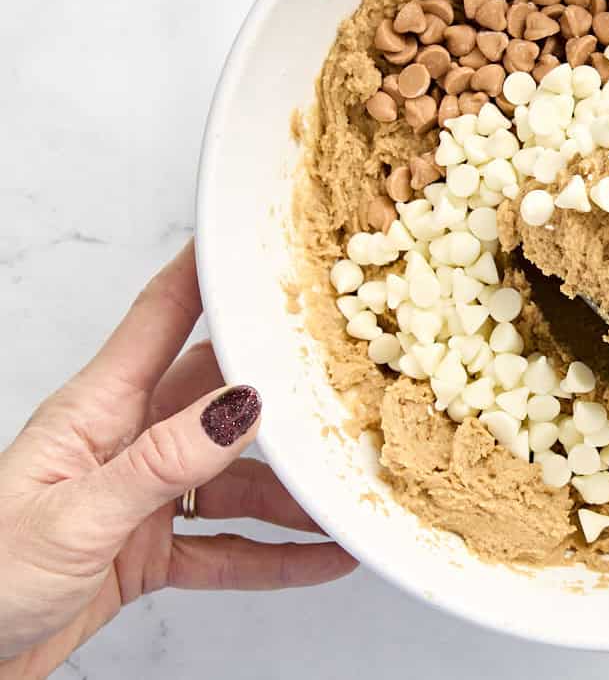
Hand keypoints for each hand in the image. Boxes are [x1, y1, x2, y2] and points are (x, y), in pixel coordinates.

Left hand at [0, 242, 356, 677]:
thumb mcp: (74, 516)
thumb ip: (161, 463)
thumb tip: (239, 407)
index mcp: (96, 410)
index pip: (160, 318)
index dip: (206, 272)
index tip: (254, 240)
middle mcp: (126, 442)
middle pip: (220, 397)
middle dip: (282, 390)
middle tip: (341, 377)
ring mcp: (141, 497)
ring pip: (237, 479)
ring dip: (292, 491)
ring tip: (346, 493)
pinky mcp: (150, 550)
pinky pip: (229, 546)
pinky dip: (277, 553)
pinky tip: (321, 555)